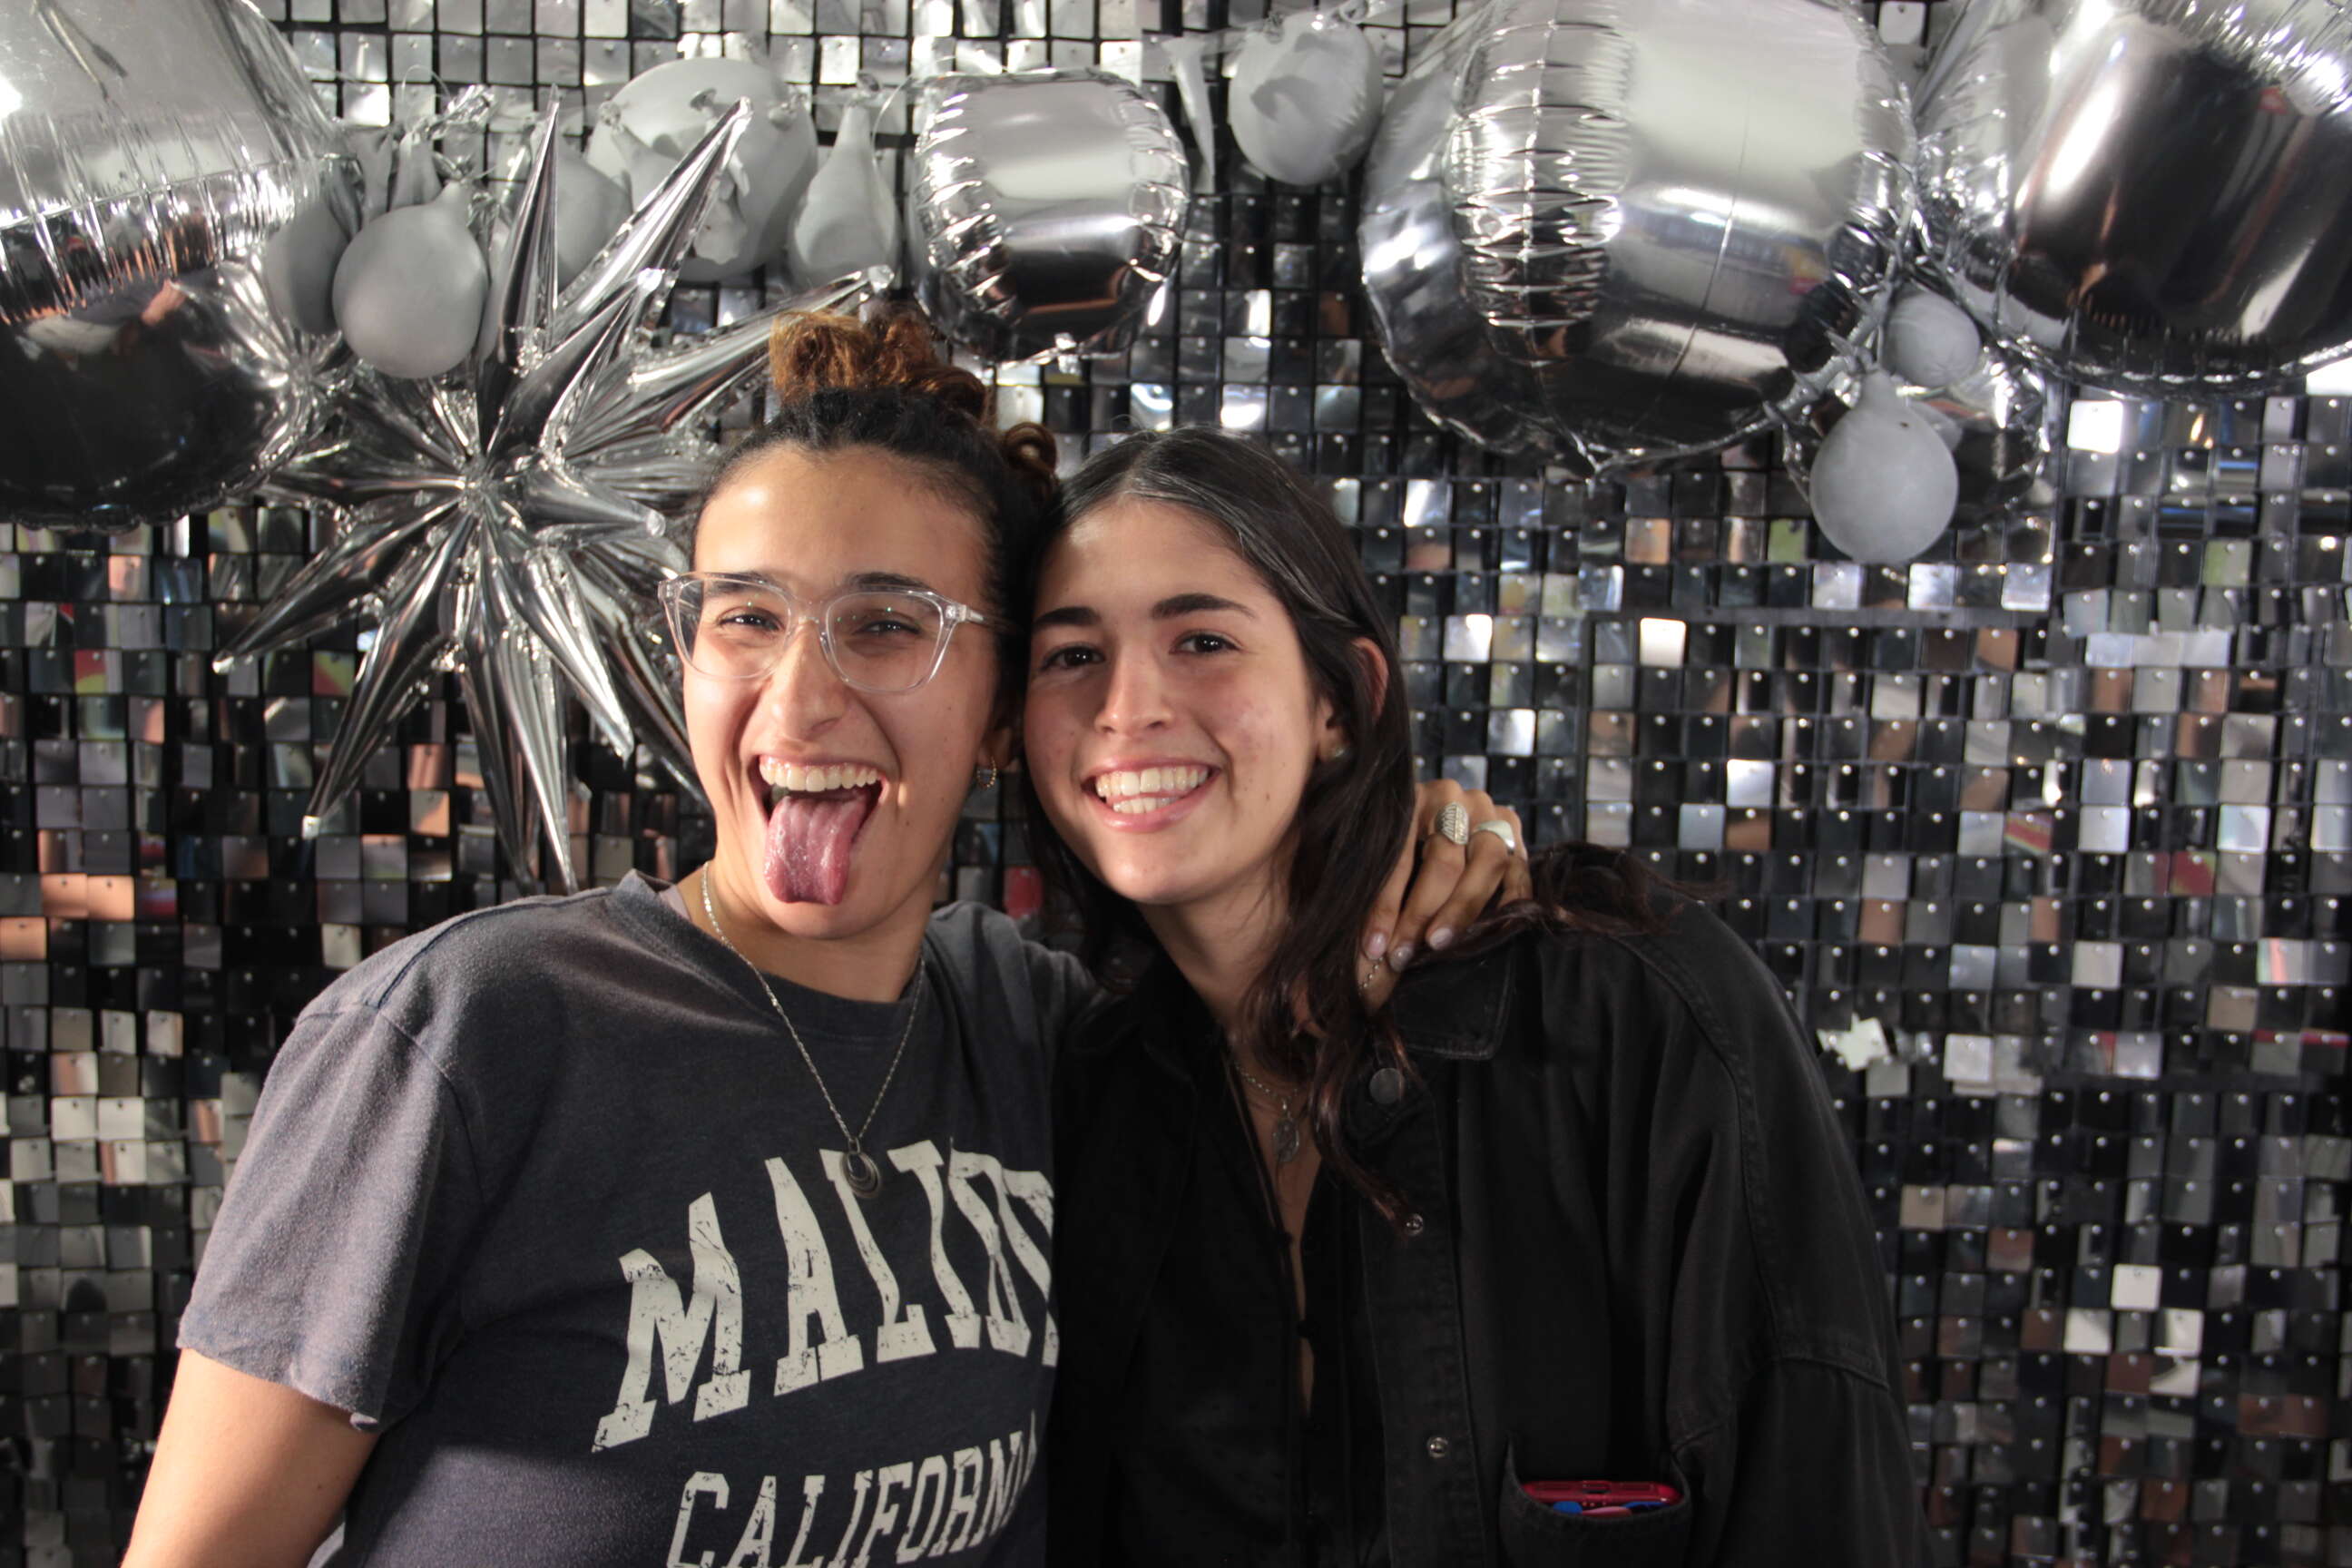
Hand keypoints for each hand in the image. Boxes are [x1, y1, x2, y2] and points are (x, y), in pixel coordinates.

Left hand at [1357, 780, 1530, 1000]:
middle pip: (1444, 859)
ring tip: (1438, 944)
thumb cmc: (1388, 841)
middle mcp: (1454, 798)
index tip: (1373, 946)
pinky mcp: (1515, 831)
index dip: (1385, 905)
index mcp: (1410, 796)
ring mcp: (1489, 812)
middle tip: (1402, 954)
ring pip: (1487, 861)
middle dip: (1421, 913)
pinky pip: (1520, 868)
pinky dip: (1511, 899)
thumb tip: (1360, 938)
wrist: (1433, 811)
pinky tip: (1493, 931)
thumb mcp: (1370, 846)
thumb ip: (1363, 876)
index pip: (1398, 853)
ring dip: (1462, 909)